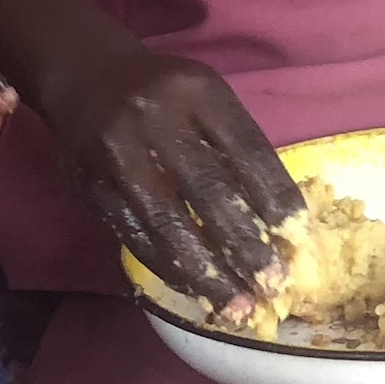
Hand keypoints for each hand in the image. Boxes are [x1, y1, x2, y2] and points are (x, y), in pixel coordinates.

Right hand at [46, 48, 302, 315]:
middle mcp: (156, 120)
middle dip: (245, 244)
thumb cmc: (165, 95)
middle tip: (272, 286)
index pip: (246, 149)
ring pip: (168, 223)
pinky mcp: (92, 186)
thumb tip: (280, 219)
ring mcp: (119, 155)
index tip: (298, 237)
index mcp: (198, 92)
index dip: (274, 195)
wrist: (87, 77)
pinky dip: (169, 269)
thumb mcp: (205, 96)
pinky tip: (195, 290)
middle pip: (208, 189)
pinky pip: (135, 236)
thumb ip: (235, 144)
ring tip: (237, 306)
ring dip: (208, 272)